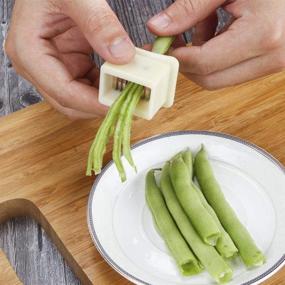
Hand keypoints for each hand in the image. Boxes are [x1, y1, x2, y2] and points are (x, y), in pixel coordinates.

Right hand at [5, 0, 134, 118]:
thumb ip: (98, 23)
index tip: (118, 104)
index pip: (63, 91)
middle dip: (99, 105)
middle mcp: (38, 65)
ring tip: (130, 90)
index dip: (92, 103)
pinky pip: (89, 85)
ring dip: (105, 97)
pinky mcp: (70, 64)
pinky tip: (123, 78)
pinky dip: (107, 84)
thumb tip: (122, 56)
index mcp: (29, 52)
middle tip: (128, 103)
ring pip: (81, 98)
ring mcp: (55, 66)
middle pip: (70, 102)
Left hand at [148, 0, 284, 89]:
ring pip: (218, 77)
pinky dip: (214, 55)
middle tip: (171, 41)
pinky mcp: (268, 62)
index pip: (203, 63)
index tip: (158, 47)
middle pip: (208, 79)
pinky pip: (230, 70)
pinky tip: (217, 28)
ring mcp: (272, 63)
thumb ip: (189, 8)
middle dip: (185, 62)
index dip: (176, 57)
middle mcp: (271, 57)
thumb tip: (158, 28)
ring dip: (200, 57)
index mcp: (262, 34)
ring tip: (202, 23)